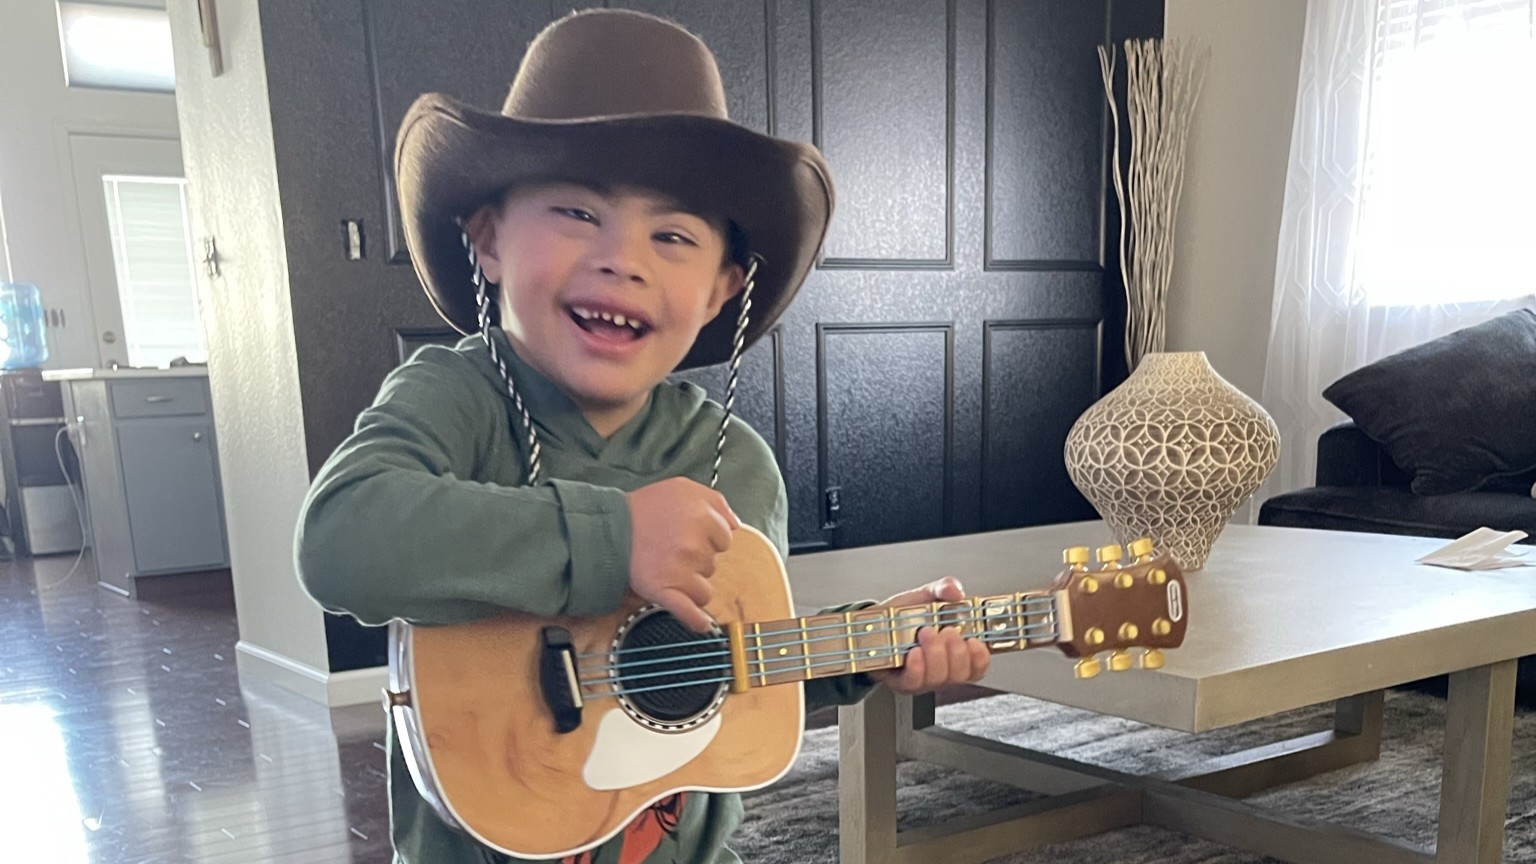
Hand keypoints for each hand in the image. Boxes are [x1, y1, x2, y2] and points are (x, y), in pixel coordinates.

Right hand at [626, 477, 739, 632]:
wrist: (608, 529)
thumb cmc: (645, 507)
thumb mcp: (682, 487)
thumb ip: (716, 501)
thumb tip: (736, 525)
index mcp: (703, 517)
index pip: (725, 539)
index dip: (709, 537)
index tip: (689, 534)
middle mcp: (695, 545)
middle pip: (713, 564)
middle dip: (697, 559)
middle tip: (672, 548)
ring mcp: (681, 572)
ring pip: (703, 588)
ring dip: (690, 583)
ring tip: (667, 568)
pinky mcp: (664, 592)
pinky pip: (690, 613)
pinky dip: (696, 620)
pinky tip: (701, 624)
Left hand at [867, 576, 990, 694]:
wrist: (872, 624)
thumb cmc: (901, 616)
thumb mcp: (925, 597)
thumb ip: (943, 589)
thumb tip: (955, 591)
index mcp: (954, 650)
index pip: (978, 665)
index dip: (981, 657)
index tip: (974, 641)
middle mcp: (941, 667)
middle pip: (961, 674)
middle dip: (957, 652)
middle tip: (946, 631)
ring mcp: (923, 677)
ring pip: (939, 678)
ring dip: (936, 655)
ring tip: (926, 633)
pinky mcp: (901, 682)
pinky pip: (914, 682)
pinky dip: (918, 667)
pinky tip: (914, 652)